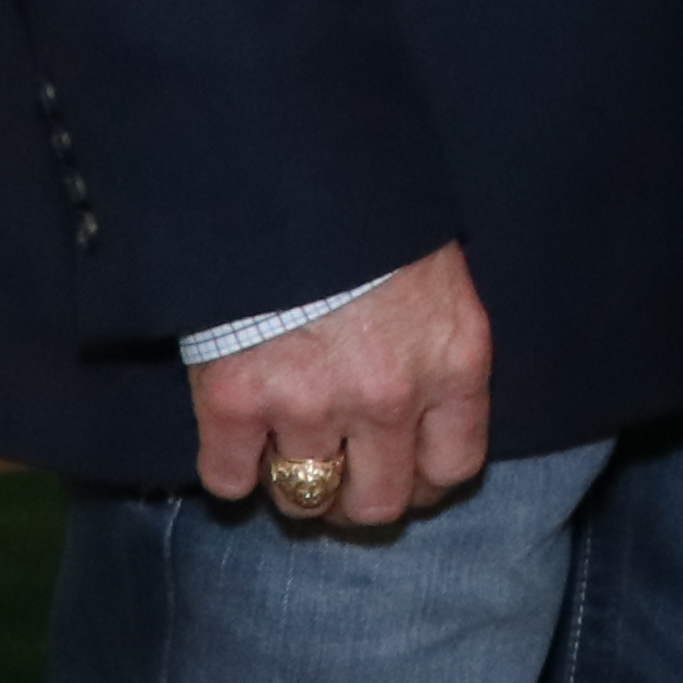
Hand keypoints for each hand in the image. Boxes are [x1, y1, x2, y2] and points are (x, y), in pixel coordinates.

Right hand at [188, 241, 491, 527]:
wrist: (292, 180)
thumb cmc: (373, 222)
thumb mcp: (439, 282)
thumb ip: (437, 351)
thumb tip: (426, 413)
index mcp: (452, 363)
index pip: (453, 467)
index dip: (425, 480)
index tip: (406, 473)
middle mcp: (388, 397)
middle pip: (379, 502)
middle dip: (360, 498)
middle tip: (343, 478)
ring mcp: (308, 405)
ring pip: (304, 499)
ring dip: (296, 486)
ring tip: (291, 458)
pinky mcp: (233, 404)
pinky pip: (228, 480)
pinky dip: (230, 471)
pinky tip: (238, 445)